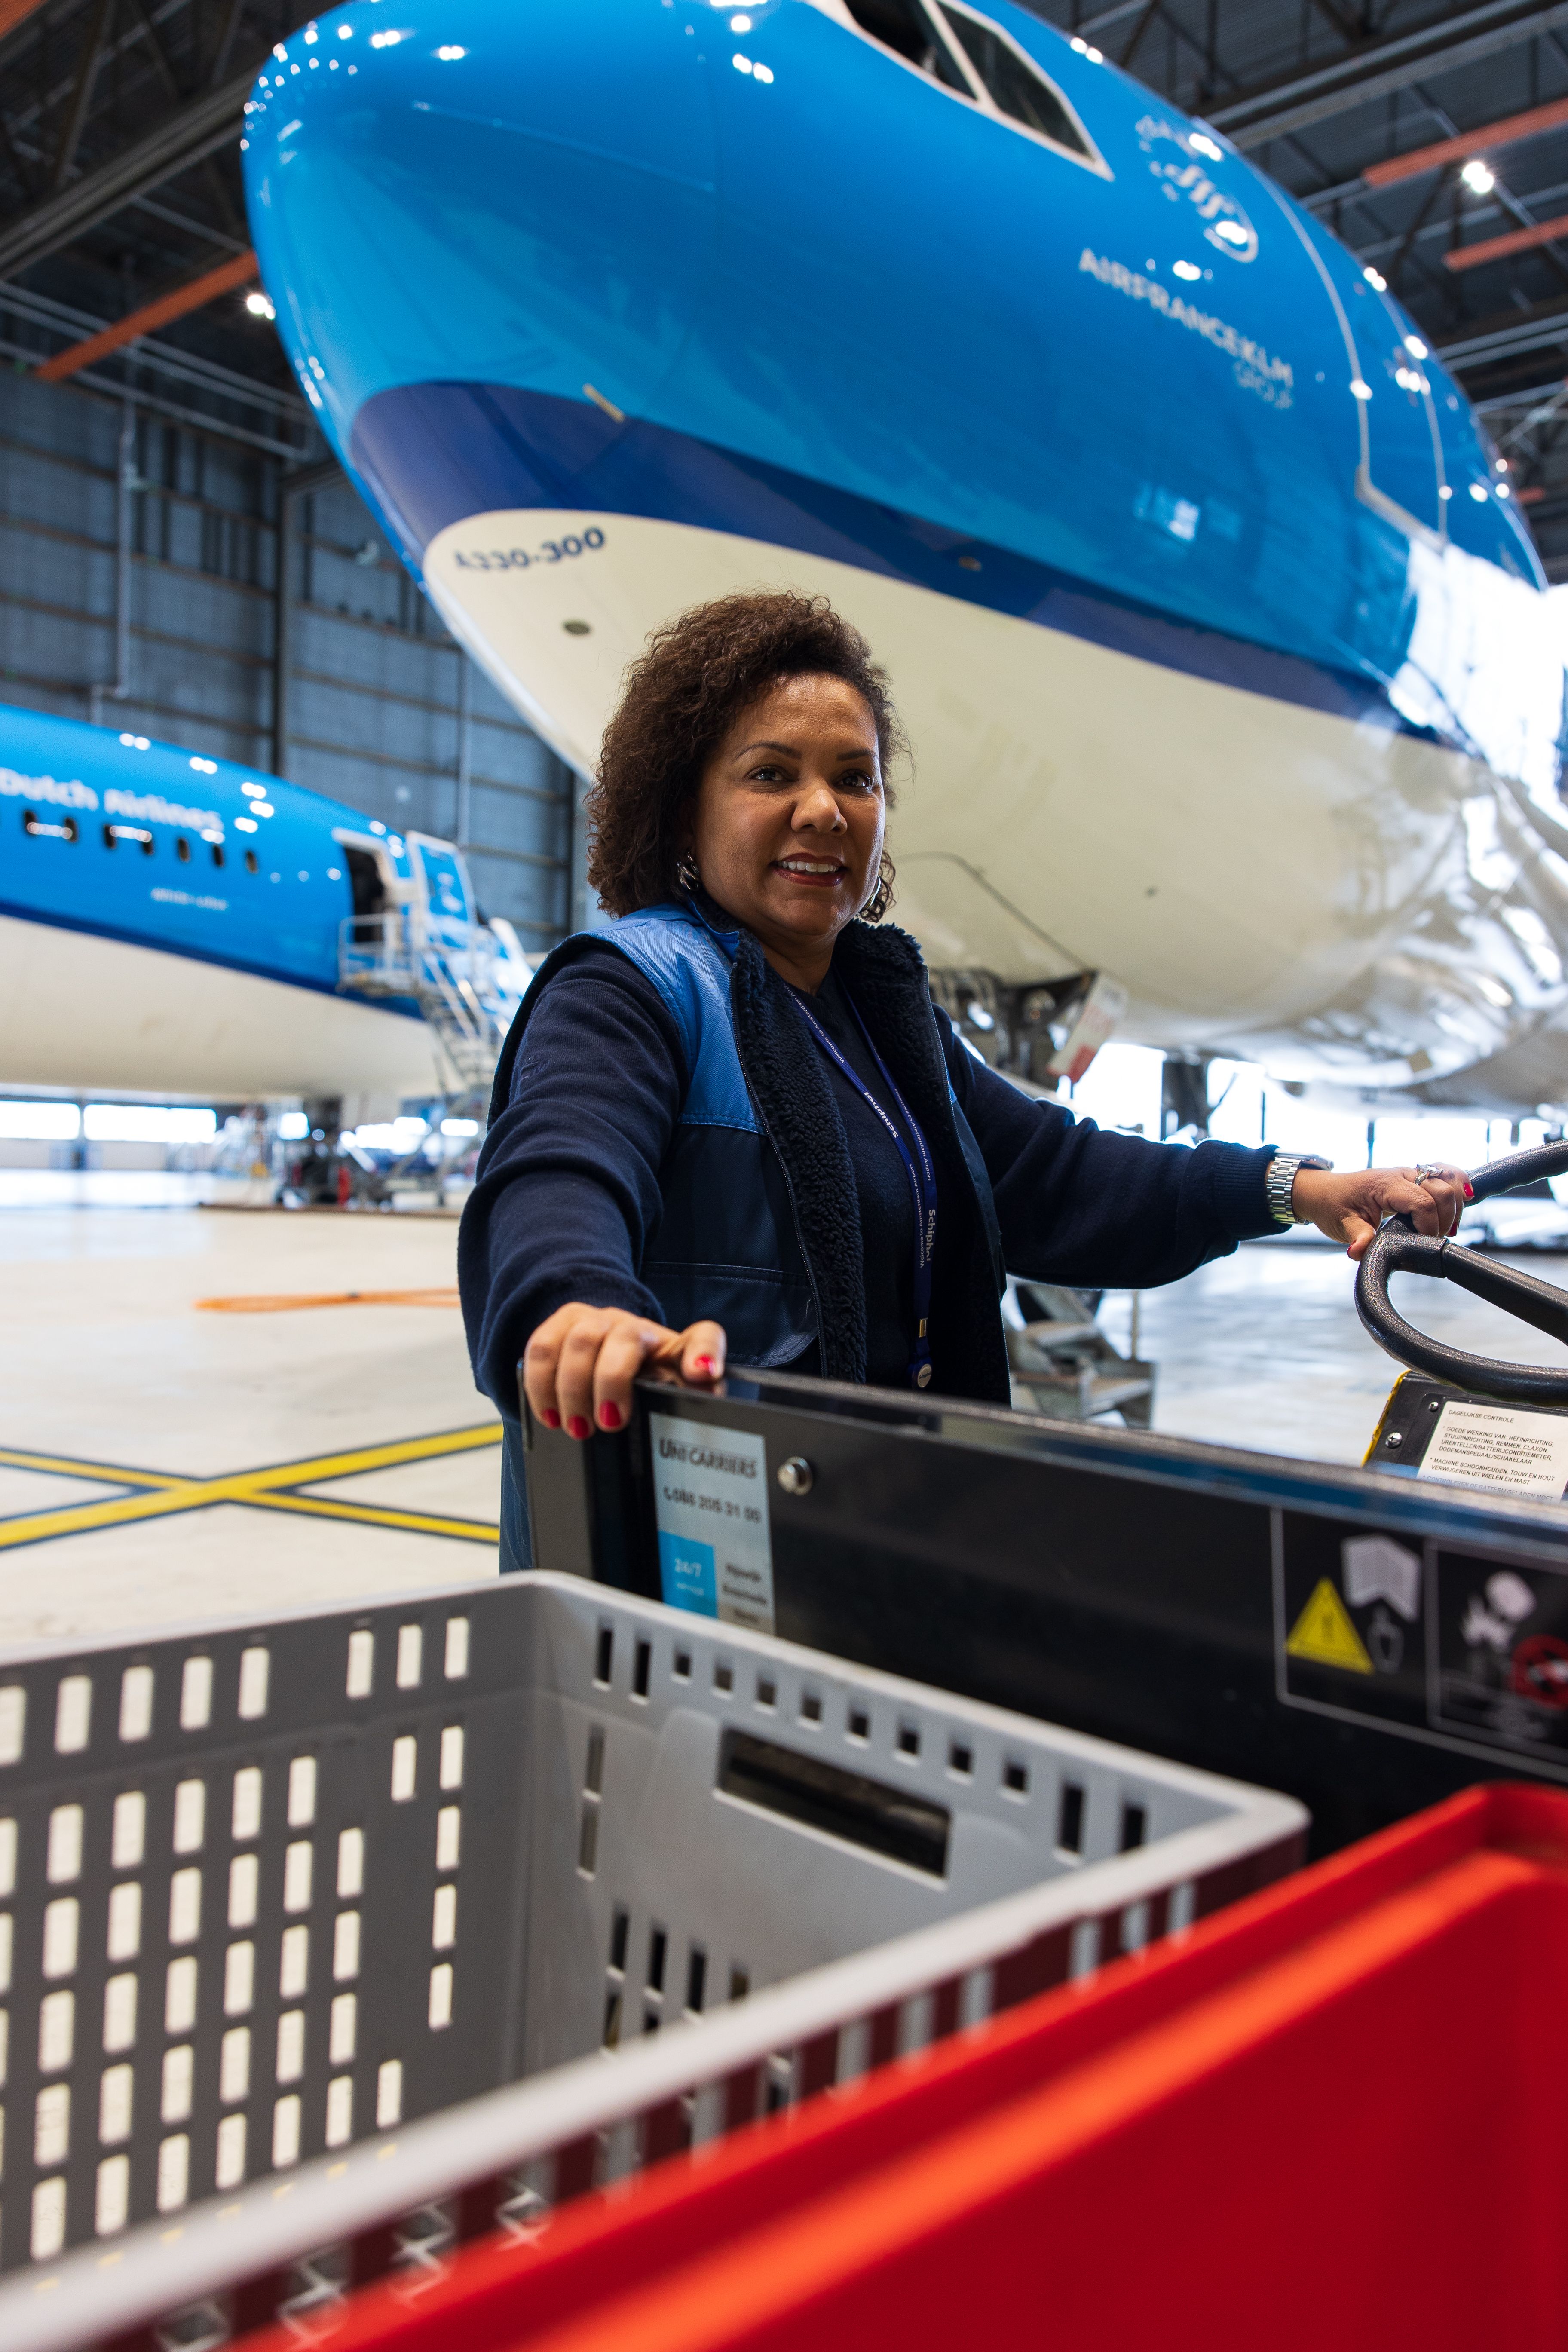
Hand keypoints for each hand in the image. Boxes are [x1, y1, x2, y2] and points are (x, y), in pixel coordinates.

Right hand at [522, 1302, 725, 1438]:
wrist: (601, 1360)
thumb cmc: (637, 1388)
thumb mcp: (664, 1401)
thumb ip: (686, 1408)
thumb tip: (701, 1411)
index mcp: (673, 1347)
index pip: (703, 1337)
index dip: (704, 1353)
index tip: (702, 1373)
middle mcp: (634, 1326)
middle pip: (625, 1337)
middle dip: (612, 1382)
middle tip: (608, 1423)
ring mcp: (595, 1321)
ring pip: (580, 1340)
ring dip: (573, 1387)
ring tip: (577, 1427)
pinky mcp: (560, 1326)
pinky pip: (542, 1347)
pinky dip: (541, 1384)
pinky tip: (549, 1414)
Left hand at [1292, 1163, 1472, 1260]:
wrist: (1327, 1192)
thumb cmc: (1335, 1206)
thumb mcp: (1342, 1226)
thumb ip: (1357, 1238)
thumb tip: (1359, 1251)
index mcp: (1385, 1184)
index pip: (1422, 1203)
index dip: (1429, 1227)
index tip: (1423, 1244)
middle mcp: (1403, 1174)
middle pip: (1443, 1189)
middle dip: (1446, 1218)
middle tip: (1433, 1239)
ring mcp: (1412, 1173)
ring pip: (1450, 1177)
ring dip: (1455, 1204)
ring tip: (1446, 1226)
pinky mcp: (1417, 1177)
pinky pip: (1446, 1173)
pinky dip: (1458, 1185)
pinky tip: (1463, 1201)